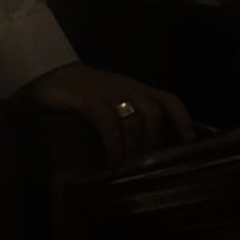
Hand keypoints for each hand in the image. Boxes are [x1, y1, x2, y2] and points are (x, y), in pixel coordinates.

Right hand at [20, 62, 194, 165]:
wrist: (48, 70)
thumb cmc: (81, 90)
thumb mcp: (111, 99)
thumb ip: (126, 116)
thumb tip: (140, 148)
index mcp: (137, 88)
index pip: (170, 101)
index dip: (184, 122)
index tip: (190, 144)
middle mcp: (129, 88)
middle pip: (155, 114)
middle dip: (156, 142)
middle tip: (151, 166)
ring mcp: (110, 92)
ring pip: (136, 121)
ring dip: (136, 148)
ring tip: (131, 169)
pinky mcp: (90, 100)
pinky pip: (110, 125)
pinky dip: (114, 146)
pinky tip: (112, 162)